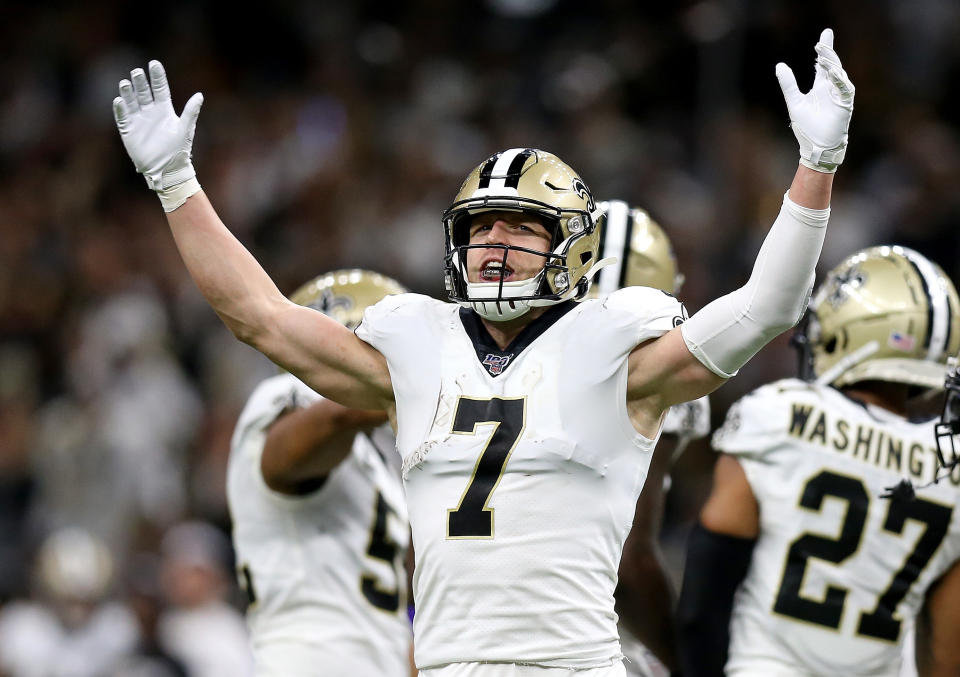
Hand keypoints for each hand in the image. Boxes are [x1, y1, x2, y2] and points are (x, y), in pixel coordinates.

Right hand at [113, 61, 203, 190]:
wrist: (167, 170)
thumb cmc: (179, 151)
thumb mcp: (185, 129)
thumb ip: (191, 112)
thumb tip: (200, 95)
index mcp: (165, 110)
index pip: (160, 89)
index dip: (157, 76)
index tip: (154, 63)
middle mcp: (151, 112)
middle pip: (144, 92)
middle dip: (140, 82)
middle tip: (137, 71)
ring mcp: (139, 120)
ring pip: (131, 101)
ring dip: (128, 92)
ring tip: (126, 82)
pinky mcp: (128, 131)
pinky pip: (122, 117)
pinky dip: (120, 109)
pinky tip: (119, 100)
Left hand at [776, 28, 854, 172]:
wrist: (815, 146)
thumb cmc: (807, 126)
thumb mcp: (794, 102)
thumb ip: (788, 84)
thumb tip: (779, 65)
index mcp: (821, 86)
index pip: (823, 64)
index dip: (824, 49)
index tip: (826, 33)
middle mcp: (832, 88)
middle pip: (832, 65)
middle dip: (828, 52)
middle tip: (822, 41)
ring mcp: (840, 96)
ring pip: (839, 75)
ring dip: (832, 65)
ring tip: (823, 55)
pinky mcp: (845, 105)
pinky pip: (844, 89)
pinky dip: (839, 80)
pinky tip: (832, 72)